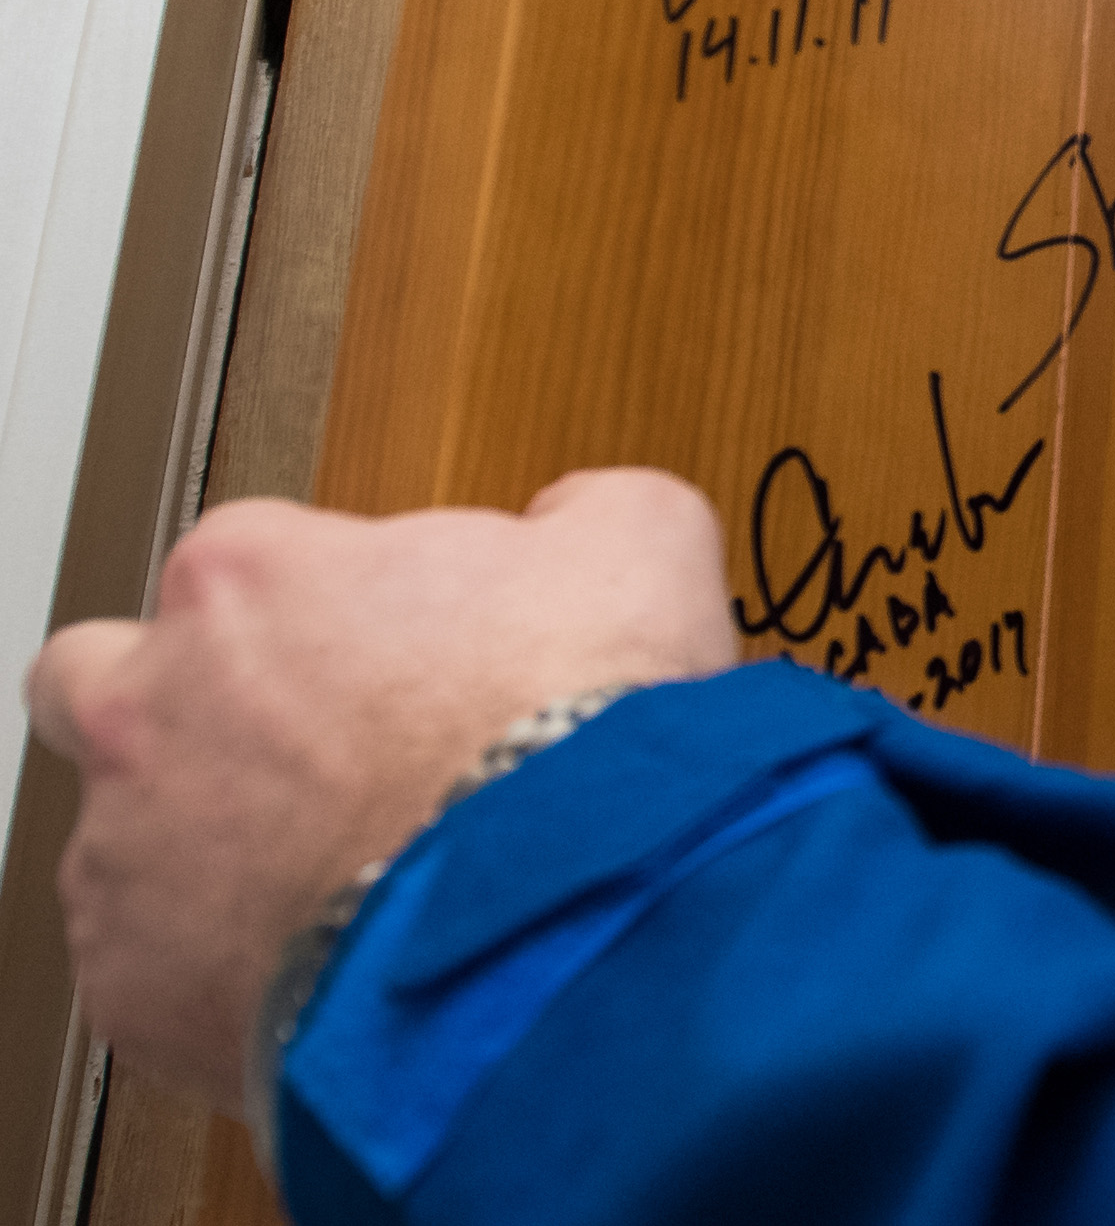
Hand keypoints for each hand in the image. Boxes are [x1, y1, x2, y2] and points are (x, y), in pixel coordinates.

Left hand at [22, 470, 739, 1107]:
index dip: (333, 602)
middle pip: (100, 677)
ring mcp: (127, 848)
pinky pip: (156, 964)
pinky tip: (335, 953)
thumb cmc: (567, 740)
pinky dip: (230, 962)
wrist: (544, 928)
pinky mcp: (133, 980)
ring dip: (216, 846)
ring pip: (128, 834)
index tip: (391, 642)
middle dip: (182, 705)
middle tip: (296, 741)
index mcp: (250, 577)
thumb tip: (576, 519)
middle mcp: (155, 703)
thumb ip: (586, 509)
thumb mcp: (640, 548)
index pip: (245, 558)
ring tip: (344, 873)